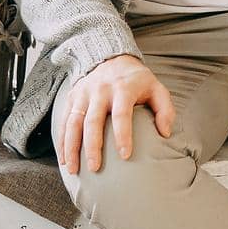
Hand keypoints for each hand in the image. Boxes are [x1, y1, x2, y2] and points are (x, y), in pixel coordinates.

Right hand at [56, 54, 175, 175]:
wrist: (111, 58)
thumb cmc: (136, 80)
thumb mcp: (156, 88)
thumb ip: (165, 110)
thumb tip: (165, 133)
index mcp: (123, 88)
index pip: (121, 114)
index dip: (123, 135)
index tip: (125, 156)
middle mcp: (100, 90)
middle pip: (93, 121)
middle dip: (92, 146)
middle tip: (95, 168)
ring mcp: (84, 94)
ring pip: (74, 122)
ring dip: (72, 147)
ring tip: (73, 170)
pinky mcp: (72, 97)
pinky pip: (64, 121)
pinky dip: (62, 142)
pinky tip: (64, 159)